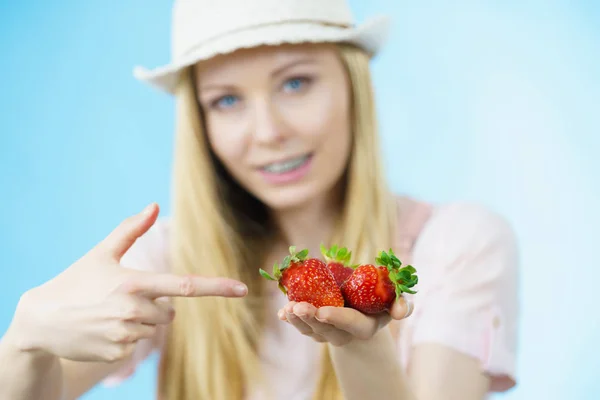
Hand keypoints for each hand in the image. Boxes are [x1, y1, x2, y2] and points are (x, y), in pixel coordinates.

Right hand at [7, 203, 247, 362]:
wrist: (41, 322)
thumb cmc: (76, 282)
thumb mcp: (101, 253)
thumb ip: (130, 229)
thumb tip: (153, 205)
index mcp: (134, 283)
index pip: (185, 285)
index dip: (217, 287)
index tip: (242, 289)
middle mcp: (133, 310)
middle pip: (168, 313)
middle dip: (154, 306)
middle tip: (122, 299)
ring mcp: (125, 335)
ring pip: (152, 329)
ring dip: (139, 322)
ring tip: (108, 315)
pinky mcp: (118, 354)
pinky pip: (136, 345)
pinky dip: (126, 338)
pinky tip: (103, 330)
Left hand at [278, 297, 412, 346]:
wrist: (363, 307)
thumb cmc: (380, 301)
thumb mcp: (395, 302)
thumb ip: (403, 305)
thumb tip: (399, 311)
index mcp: (364, 327)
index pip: (350, 323)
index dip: (337, 317)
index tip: (323, 311)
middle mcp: (344, 333)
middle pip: (326, 329)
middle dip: (311, 318)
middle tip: (299, 306)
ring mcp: (327, 332)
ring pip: (310, 330)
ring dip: (297, 320)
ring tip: (288, 308)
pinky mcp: (315, 327)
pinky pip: (301, 326)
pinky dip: (290, 320)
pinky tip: (282, 313)